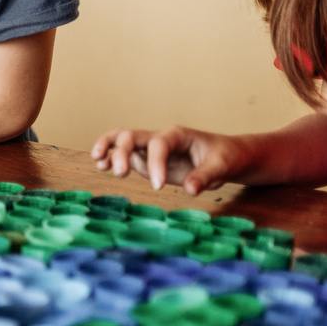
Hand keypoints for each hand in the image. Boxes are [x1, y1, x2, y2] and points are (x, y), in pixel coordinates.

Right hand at [90, 125, 253, 194]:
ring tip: (100, 162)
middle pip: (133, 136)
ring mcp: (152, 149)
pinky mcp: (148, 161)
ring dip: (110, 149)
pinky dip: (112, 158)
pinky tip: (102, 165)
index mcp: (178, 135)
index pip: (159, 143)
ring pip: (123, 141)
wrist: (227, 158)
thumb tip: (190, 191)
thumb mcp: (222, 166)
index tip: (159, 187)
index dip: (155, 163)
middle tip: (120, 174)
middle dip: (123, 152)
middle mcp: (160, 138)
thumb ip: (205, 177)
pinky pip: (126, 156)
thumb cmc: (226, 157)